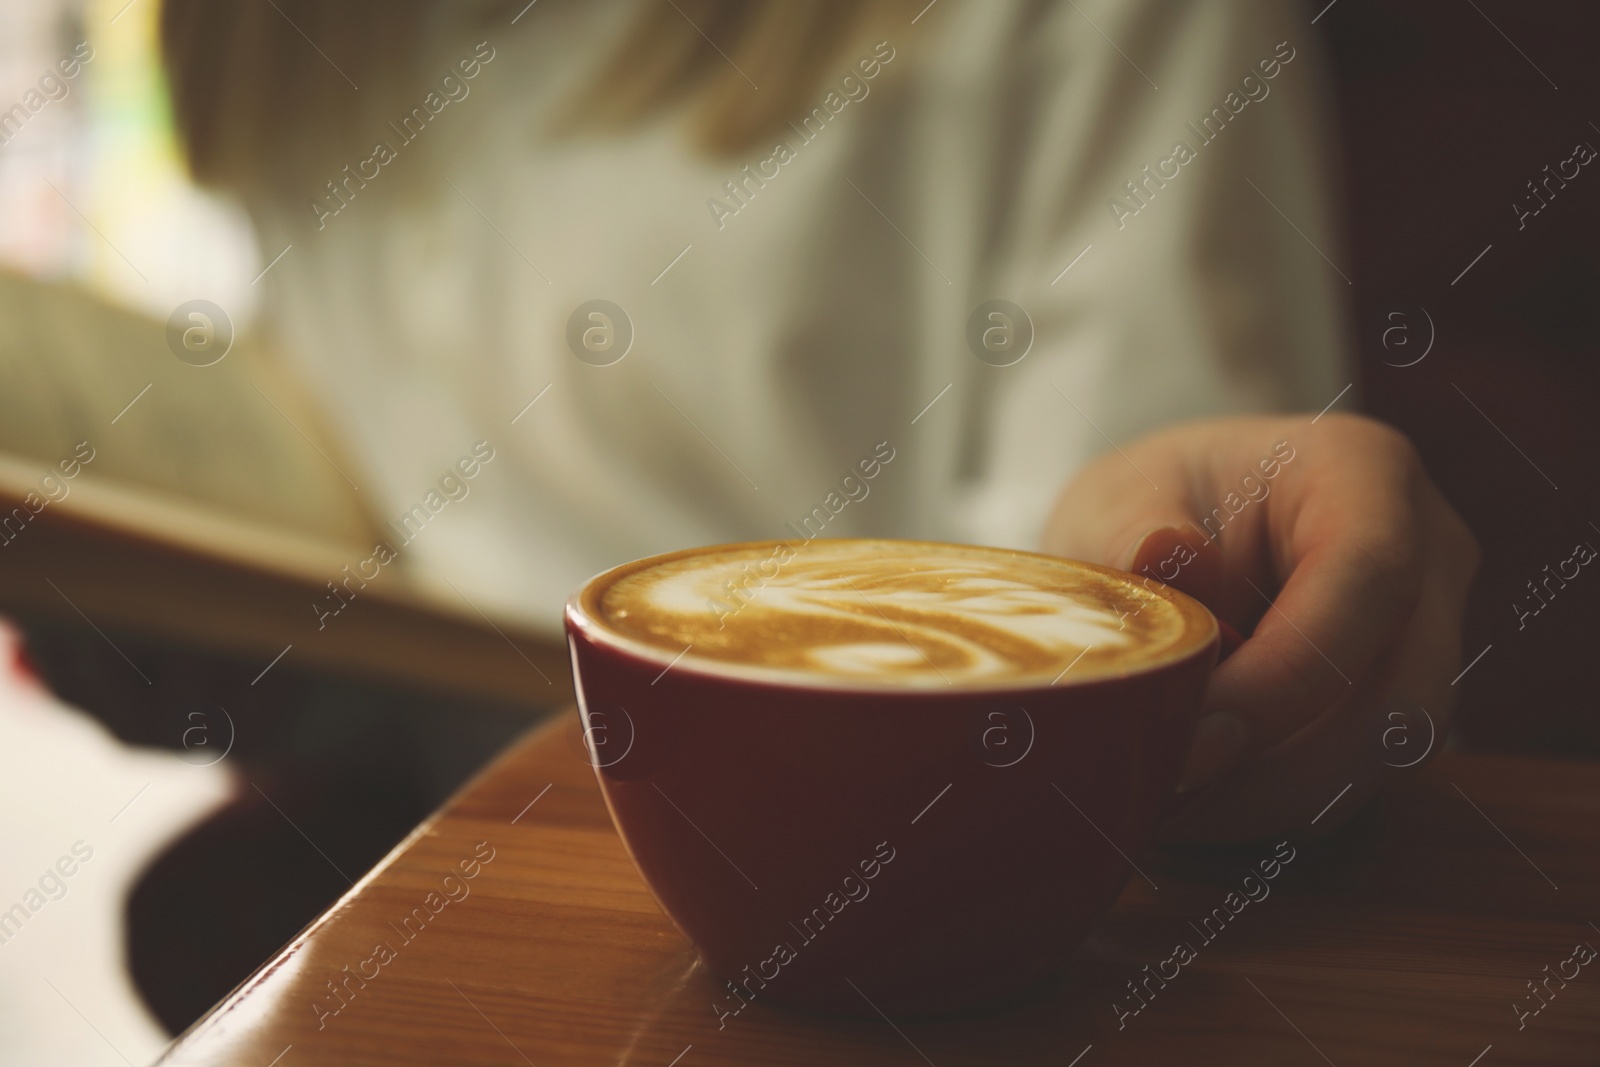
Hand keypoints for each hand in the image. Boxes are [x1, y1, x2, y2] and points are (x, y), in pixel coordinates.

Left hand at [1041, 413, 1479, 841]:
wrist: (1166, 528)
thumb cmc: (1147, 505)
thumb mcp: (1118, 500)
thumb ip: (1134, 532)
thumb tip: (1173, 556)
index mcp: (1362, 470)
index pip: (1368, 578)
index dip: (1291, 675)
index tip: (1199, 737)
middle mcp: (1425, 549)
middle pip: (1403, 690)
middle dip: (1287, 765)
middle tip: (1173, 792)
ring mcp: (1429, 629)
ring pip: (1391, 750)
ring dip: (1280, 797)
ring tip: (1174, 806)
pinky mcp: (1403, 695)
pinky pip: (1362, 772)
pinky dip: (1280, 801)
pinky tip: (1200, 805)